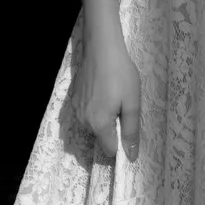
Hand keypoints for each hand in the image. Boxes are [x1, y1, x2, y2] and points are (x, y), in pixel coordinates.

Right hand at [75, 30, 142, 162]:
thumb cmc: (120, 74)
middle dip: (113, 129)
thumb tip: (131, 156)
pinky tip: (103, 93)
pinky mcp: (73, 99)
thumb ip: (131, 131)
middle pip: (101, 138)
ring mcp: (76, 110)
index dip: (121, 144)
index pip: (109, 150)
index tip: (128, 129)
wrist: (101, 48)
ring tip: (113, 98)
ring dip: (104, 119)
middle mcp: (83, 121)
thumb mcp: (132, 103)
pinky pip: (86, 114)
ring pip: (93, 126)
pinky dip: (95, 110)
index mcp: (99, 124)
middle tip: (123, 107)